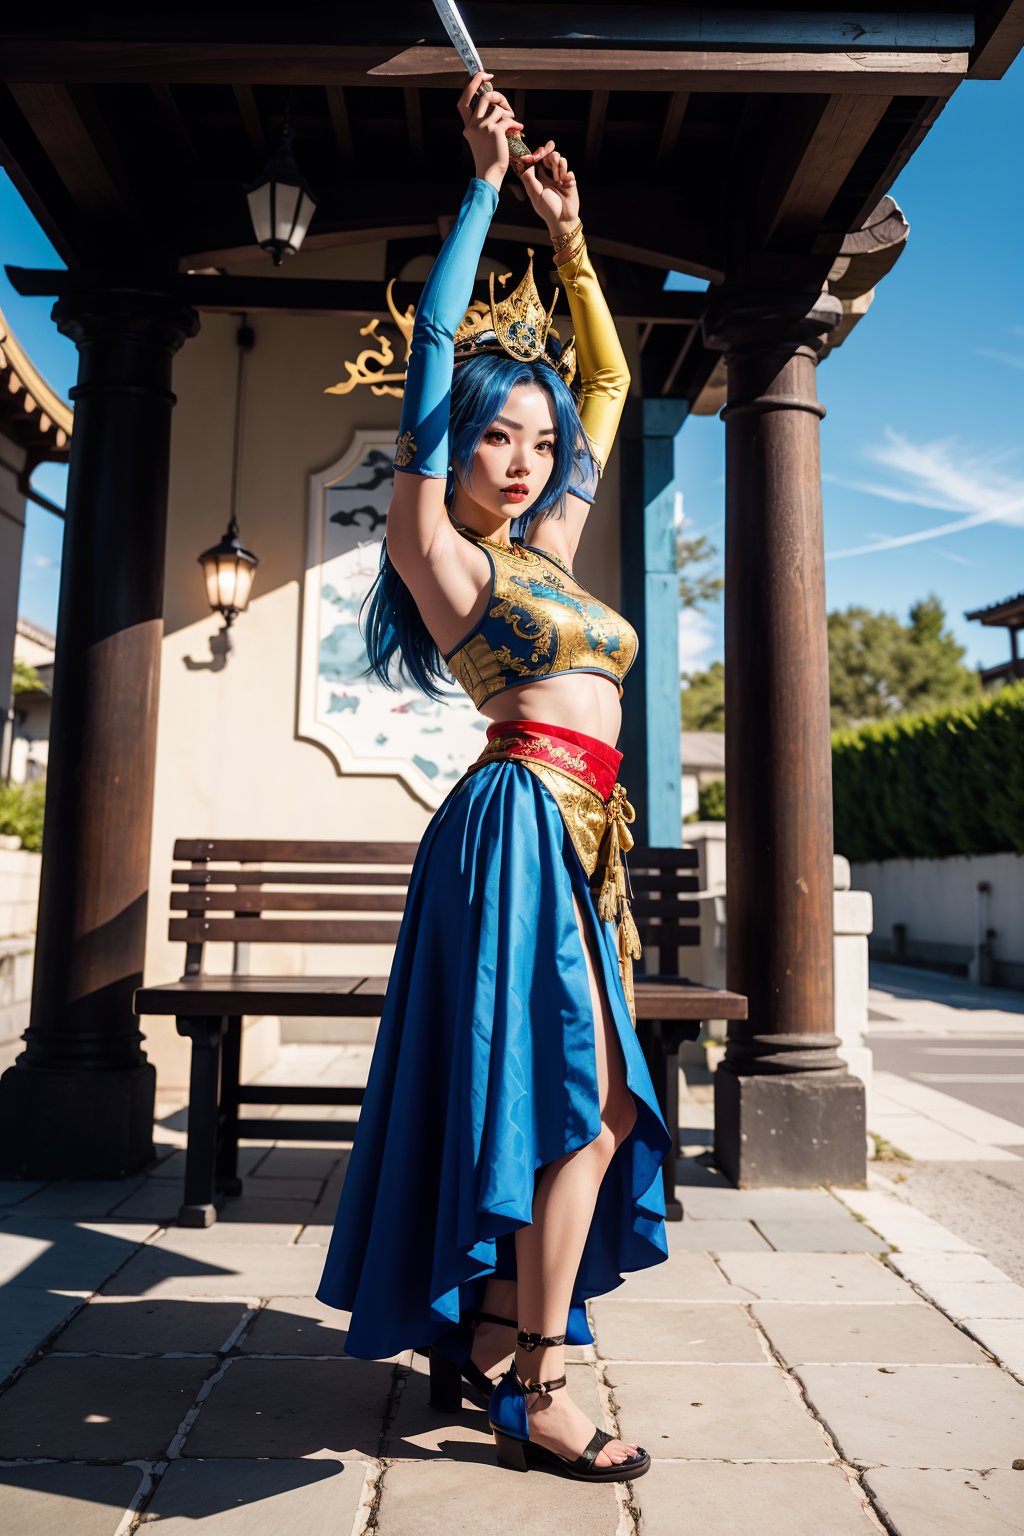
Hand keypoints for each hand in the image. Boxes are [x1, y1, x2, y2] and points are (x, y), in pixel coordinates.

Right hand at [458, 71, 524, 191]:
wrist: (490, 174)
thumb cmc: (489, 158)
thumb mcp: (483, 139)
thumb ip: (486, 122)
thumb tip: (499, 106)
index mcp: (467, 125)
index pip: (464, 99)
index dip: (473, 83)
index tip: (484, 75)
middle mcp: (472, 124)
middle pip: (485, 97)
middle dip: (499, 96)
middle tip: (506, 106)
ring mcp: (483, 127)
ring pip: (499, 108)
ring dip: (509, 113)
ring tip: (513, 122)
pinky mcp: (494, 130)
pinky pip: (508, 118)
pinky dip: (515, 123)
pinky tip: (518, 128)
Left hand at [518, 141, 580, 235]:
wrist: (563, 218)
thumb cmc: (547, 208)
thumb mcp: (535, 193)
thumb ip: (529, 178)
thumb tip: (526, 163)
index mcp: (539, 179)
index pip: (538, 161)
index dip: (539, 153)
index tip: (541, 150)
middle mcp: (549, 176)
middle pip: (550, 157)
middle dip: (551, 155)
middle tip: (552, 159)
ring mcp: (560, 178)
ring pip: (561, 160)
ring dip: (560, 168)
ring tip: (559, 180)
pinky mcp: (570, 181)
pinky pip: (570, 171)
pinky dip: (568, 175)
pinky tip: (566, 184)